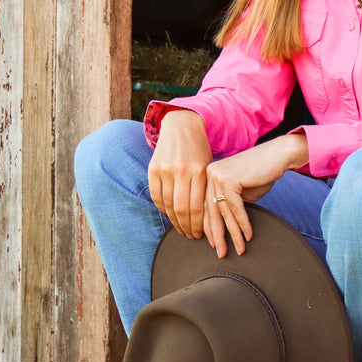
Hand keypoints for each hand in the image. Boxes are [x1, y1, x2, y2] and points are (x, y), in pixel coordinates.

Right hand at [148, 110, 211, 238]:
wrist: (181, 126)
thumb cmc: (199, 150)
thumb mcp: (208, 166)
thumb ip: (205, 189)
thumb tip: (207, 219)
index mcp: (199, 171)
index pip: (198, 206)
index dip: (198, 225)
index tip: (200, 235)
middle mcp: (181, 171)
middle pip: (182, 209)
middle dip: (187, 226)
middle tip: (190, 236)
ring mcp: (165, 170)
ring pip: (168, 205)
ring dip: (174, 221)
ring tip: (181, 229)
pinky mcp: (153, 169)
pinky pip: (156, 196)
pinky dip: (162, 209)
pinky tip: (169, 215)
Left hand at [204, 132, 308, 256]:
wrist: (278, 155)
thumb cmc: (261, 174)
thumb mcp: (241, 192)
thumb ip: (230, 206)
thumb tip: (223, 229)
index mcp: (208, 176)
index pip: (206, 207)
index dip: (209, 228)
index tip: (213, 245)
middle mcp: (209, 174)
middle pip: (211, 211)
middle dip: (217, 235)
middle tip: (221, 253)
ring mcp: (217, 175)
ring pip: (224, 212)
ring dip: (233, 234)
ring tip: (239, 249)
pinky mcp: (229, 179)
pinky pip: (235, 208)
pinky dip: (243, 224)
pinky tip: (248, 236)